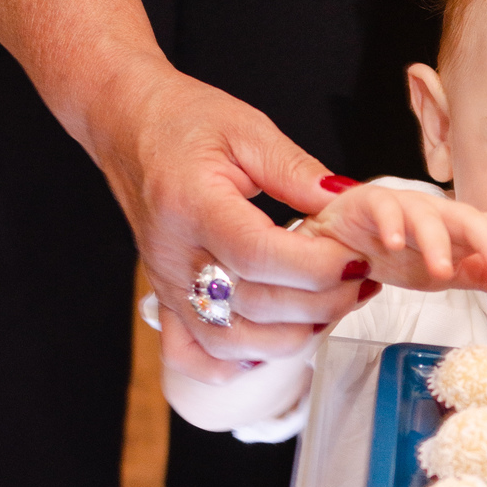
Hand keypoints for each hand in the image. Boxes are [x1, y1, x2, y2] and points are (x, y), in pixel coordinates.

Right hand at [82, 60, 370, 379]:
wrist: (127, 123)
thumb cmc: (184, 121)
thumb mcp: (248, 130)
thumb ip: (300, 173)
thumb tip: (352, 204)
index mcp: (193, 205)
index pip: (260, 256)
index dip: (317, 267)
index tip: (355, 257)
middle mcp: (174, 253)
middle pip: (253, 305)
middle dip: (321, 302)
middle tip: (359, 280)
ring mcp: (166, 282)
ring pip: (230, 341)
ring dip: (290, 337)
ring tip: (329, 307)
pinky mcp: (165, 296)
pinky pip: (190, 353)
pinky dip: (231, 365)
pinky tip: (266, 347)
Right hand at [300, 184, 486, 293]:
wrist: (340, 247)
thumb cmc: (394, 256)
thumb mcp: (440, 276)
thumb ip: (477, 277)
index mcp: (455, 229)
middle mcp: (433, 212)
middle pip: (465, 216)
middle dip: (486, 237)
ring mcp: (402, 205)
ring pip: (426, 216)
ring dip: (437, 243)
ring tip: (442, 270)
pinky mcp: (368, 202)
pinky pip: (383, 208)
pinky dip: (390, 225)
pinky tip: (394, 245)